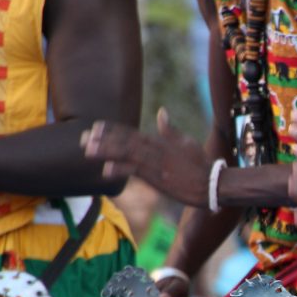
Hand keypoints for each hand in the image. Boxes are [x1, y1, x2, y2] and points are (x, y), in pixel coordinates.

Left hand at [83, 107, 210, 206]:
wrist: (214, 184)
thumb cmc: (202, 165)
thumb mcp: (187, 142)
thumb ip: (170, 129)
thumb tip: (161, 111)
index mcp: (160, 142)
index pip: (132, 133)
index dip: (113, 130)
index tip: (96, 127)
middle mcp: (156, 151)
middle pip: (125, 142)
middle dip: (103, 139)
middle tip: (83, 137)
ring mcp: (156, 165)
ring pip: (127, 154)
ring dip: (107, 151)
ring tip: (87, 150)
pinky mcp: (159, 179)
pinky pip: (137, 172)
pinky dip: (121, 170)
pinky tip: (105, 170)